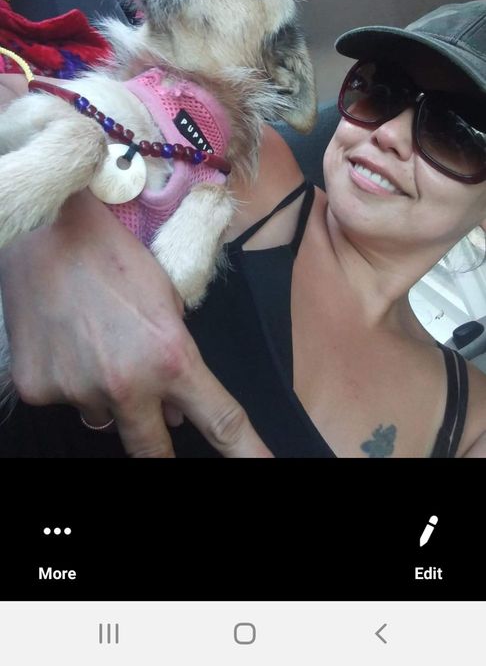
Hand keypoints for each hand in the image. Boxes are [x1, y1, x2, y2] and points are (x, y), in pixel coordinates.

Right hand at [0, 188, 271, 457]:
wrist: (46, 231)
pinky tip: (64, 338)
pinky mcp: (37, 390)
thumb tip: (175, 411)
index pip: (221, 422)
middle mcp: (127, 386)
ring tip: (94, 340)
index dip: (247, 454)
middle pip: (153, 452)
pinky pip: (63, 399)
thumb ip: (177, 359)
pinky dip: (66, 378)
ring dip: (106, 396)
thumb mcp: (166, 300)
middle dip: (159, 445)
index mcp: (171, 358)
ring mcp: (79, 392)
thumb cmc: (113, 256)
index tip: (264, 469)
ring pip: (102, 418)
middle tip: (149, 410)